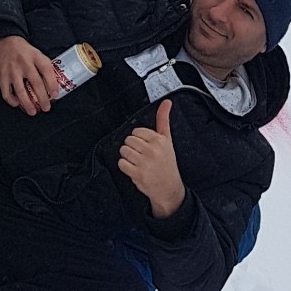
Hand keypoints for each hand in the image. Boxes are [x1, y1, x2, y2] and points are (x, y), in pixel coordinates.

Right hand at [0, 34, 60, 115]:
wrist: (4, 41)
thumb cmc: (24, 51)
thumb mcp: (36, 53)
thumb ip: (43, 66)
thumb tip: (53, 85)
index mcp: (35, 56)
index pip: (47, 70)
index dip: (52, 84)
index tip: (55, 94)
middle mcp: (24, 63)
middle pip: (36, 84)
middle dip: (43, 98)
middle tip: (46, 107)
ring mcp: (12, 70)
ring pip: (21, 91)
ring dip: (28, 104)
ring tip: (33, 112)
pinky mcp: (2, 75)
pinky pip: (6, 92)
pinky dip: (12, 100)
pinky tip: (17, 103)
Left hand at [117, 100, 185, 217]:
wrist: (169, 188)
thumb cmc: (167, 163)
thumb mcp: (168, 140)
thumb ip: (163, 120)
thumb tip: (166, 102)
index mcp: (160, 140)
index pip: (137, 132)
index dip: (139, 140)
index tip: (146, 147)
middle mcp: (153, 150)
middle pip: (128, 140)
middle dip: (133, 148)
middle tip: (142, 157)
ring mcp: (145, 162)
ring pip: (123, 151)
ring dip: (128, 158)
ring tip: (139, 164)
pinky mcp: (138, 173)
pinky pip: (121, 163)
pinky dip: (125, 167)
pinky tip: (135, 170)